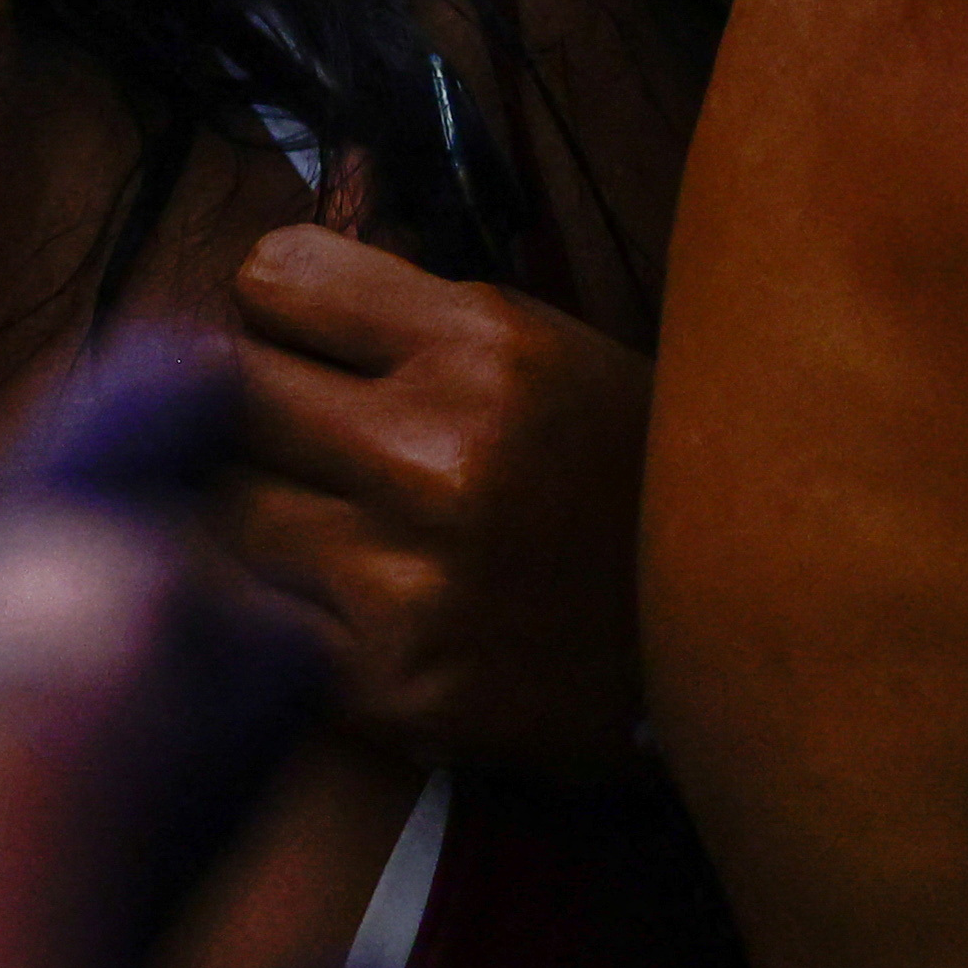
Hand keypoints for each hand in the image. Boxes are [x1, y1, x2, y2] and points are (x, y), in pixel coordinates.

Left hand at [221, 223, 652, 777]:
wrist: (741, 645)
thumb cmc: (620, 474)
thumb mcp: (544, 347)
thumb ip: (404, 310)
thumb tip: (259, 281)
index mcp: (481, 346)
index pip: (271, 278)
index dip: (279, 308)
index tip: (301, 339)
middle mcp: (436, 457)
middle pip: (226, 392)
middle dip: (250, 406)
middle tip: (294, 435)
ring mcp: (410, 581)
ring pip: (226, 510)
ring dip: (258, 509)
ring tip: (326, 520)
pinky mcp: (396, 688)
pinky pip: (262, 620)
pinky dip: (284, 608)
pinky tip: (349, 603)